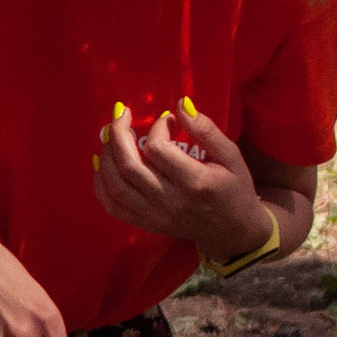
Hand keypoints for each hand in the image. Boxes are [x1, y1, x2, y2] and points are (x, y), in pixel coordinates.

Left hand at [93, 98, 272, 264]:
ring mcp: (154, 216)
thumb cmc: (235, 188)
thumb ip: (207, 130)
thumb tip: (180, 105)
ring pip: (116, 185)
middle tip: (120, 114)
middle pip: (129, 166)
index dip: (157, 127)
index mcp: (195, 182)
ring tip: (110, 135)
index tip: (166, 119)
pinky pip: (113, 206)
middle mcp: (170, 201)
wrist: (232, 230)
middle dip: (118, 134)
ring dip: (107, 156)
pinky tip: (102, 165)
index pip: (158, 150)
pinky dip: (101, 185)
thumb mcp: (231, 156)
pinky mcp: (145, 224)